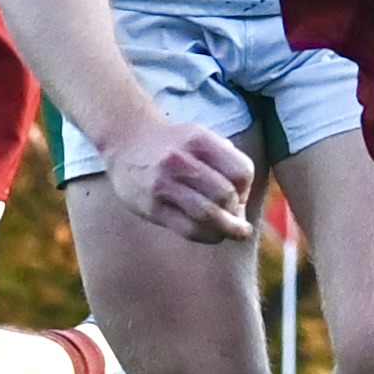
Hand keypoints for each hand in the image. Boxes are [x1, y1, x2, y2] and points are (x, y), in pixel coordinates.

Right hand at [104, 116, 255, 243]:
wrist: (126, 140)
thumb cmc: (173, 144)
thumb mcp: (201, 137)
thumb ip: (226, 160)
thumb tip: (243, 201)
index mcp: (200, 141)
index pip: (241, 172)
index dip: (246, 189)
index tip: (240, 196)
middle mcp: (181, 161)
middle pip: (225, 195)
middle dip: (237, 212)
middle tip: (237, 219)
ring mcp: (163, 184)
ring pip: (207, 215)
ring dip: (226, 230)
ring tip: (232, 233)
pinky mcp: (150, 206)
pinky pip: (187, 229)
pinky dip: (206, 236)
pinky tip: (211, 234)